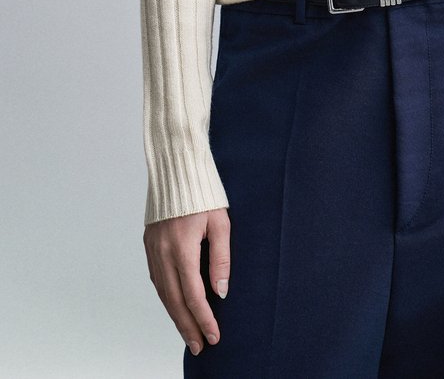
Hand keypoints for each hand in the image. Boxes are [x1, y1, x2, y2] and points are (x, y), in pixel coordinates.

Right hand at [143, 207, 229, 356]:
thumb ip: (221, 259)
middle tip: (198, 347)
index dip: (204, 318)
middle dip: (187, 326)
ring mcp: (152, 249)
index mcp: (182, 247)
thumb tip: (220, 292)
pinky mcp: (148, 244)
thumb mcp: (221, 223)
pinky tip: (174, 306)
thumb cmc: (204, 194)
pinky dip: (165, 296)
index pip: (193, 294)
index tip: (214, 336)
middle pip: (174, 300)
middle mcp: (163, 252)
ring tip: (187, 333)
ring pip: (162, 292)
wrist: (177, 170)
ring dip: (175, 315)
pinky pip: (156, 278)